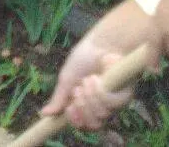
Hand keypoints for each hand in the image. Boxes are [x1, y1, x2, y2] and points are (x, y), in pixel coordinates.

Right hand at [40, 0, 158, 129]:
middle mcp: (101, 106)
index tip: (69, 110)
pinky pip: (111, 104)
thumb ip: (59, 98)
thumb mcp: (66, 79)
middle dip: (82, 107)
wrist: (99, 44)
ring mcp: (114, 102)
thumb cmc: (83, 58)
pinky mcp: (125, 95)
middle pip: (93, 124)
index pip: (84, 124)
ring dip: (89, 96)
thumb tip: (44, 114)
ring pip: (101, 114)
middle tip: (77, 91)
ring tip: (87, 80)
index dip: (77, 121)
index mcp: (87, 103)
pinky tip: (97, 79)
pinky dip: (100, 91)